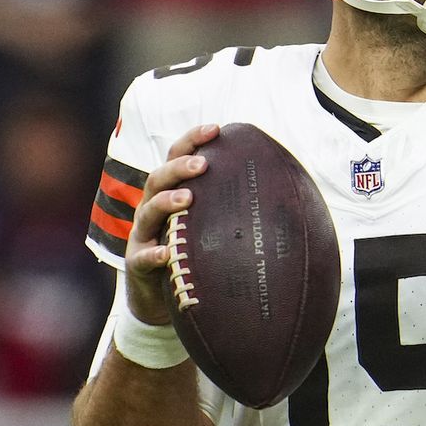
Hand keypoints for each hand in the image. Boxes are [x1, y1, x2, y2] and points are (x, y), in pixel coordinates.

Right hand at [123, 124, 220, 325]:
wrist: (161, 296)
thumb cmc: (192, 254)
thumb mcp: (210, 227)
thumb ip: (233, 208)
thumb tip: (289, 194)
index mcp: (171, 194)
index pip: (177, 158)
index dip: (193, 140)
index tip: (217, 128)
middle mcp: (153, 209)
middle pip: (158, 178)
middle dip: (179, 167)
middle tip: (202, 164)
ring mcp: (142, 234)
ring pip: (147, 211)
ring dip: (166, 202)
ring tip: (187, 198)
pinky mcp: (137, 263)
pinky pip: (143, 257)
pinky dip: (154, 253)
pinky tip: (167, 253)